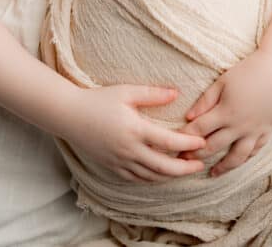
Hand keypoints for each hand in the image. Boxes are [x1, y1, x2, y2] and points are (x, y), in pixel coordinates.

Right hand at [60, 85, 207, 182]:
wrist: (70, 115)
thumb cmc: (98, 99)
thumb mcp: (126, 92)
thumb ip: (153, 94)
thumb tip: (176, 93)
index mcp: (135, 130)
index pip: (169, 142)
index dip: (188, 144)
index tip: (202, 142)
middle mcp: (129, 150)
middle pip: (164, 167)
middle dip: (185, 169)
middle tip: (199, 165)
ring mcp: (120, 162)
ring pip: (152, 177)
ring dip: (171, 176)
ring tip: (184, 169)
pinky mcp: (112, 168)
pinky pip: (137, 179)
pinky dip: (153, 179)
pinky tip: (161, 173)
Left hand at [179, 50, 271, 176]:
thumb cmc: (250, 71)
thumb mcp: (224, 81)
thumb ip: (206, 100)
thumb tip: (189, 117)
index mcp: (226, 112)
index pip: (200, 130)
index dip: (185, 137)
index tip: (173, 143)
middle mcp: (240, 126)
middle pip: (214, 146)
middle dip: (196, 155)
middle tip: (182, 162)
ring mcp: (255, 131)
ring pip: (237, 157)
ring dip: (222, 167)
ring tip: (211, 173)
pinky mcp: (268, 131)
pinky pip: (255, 151)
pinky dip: (244, 159)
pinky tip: (237, 163)